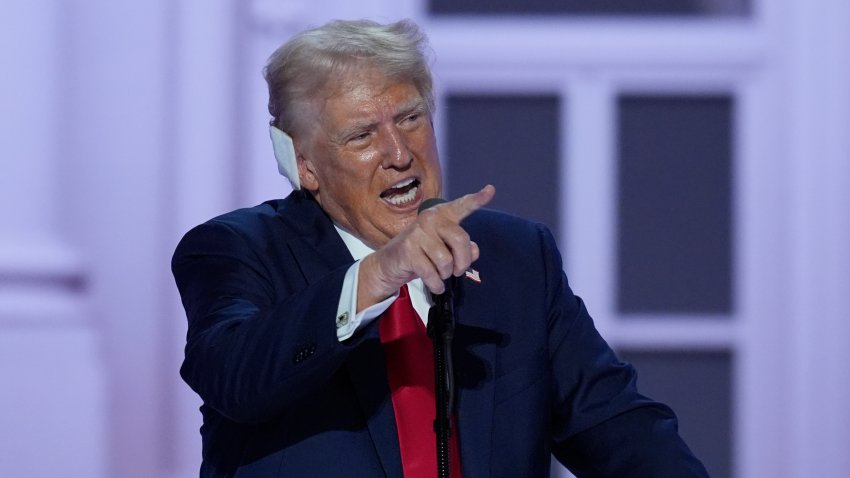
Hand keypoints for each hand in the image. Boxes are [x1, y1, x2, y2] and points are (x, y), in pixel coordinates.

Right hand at [358, 185, 495, 309]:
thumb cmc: (423, 254)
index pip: (462, 206)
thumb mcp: (445, 249)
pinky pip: (432, 273)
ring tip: (440, 275)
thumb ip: (463, 248)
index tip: (491, 190)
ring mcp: (417, 233)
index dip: (478, 199)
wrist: (390, 263)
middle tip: (457, 271)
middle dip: (463, 262)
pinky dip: (436, 284)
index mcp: (442, 215)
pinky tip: (436, 285)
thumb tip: (474, 251)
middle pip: (461, 240)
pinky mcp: (408, 249)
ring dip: (446, 274)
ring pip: (446, 260)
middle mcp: (430, 218)